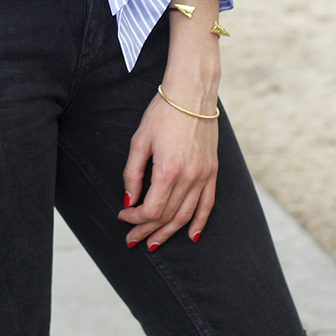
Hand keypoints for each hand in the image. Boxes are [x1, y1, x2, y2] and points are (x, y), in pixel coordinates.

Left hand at [118, 88, 218, 249]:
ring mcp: (204, 175)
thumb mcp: (139, 140)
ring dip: (168, 232)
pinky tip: (191, 235)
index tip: (122, 215)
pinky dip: (200, 222)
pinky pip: (208, 204)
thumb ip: (132, 173)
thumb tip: (128, 200)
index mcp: (168, 170)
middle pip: (167, 216)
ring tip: (154, 243)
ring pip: (186, 215)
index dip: (134, 217)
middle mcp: (189, 177)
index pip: (151, 209)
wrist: (192, 92)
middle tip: (133, 239)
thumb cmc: (163, 112)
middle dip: (147, 230)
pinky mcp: (212, 170)